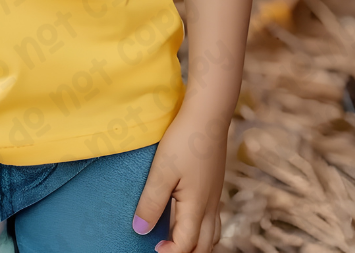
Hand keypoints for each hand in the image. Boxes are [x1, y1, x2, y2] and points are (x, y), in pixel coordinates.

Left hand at [132, 108, 226, 252]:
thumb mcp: (162, 171)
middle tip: (165, 250)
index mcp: (196, 208)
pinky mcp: (214, 185)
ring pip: (211, 234)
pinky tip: (187, 217)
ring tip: (178, 242)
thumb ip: (151, 202)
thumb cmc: (184, 141)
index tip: (152, 248)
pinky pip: (212, 218)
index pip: (185, 244)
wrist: (208, 115)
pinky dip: (201, 228)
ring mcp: (214, 196)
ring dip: (197, 244)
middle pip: (204, 246)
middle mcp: (209, 207)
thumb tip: (140, 230)